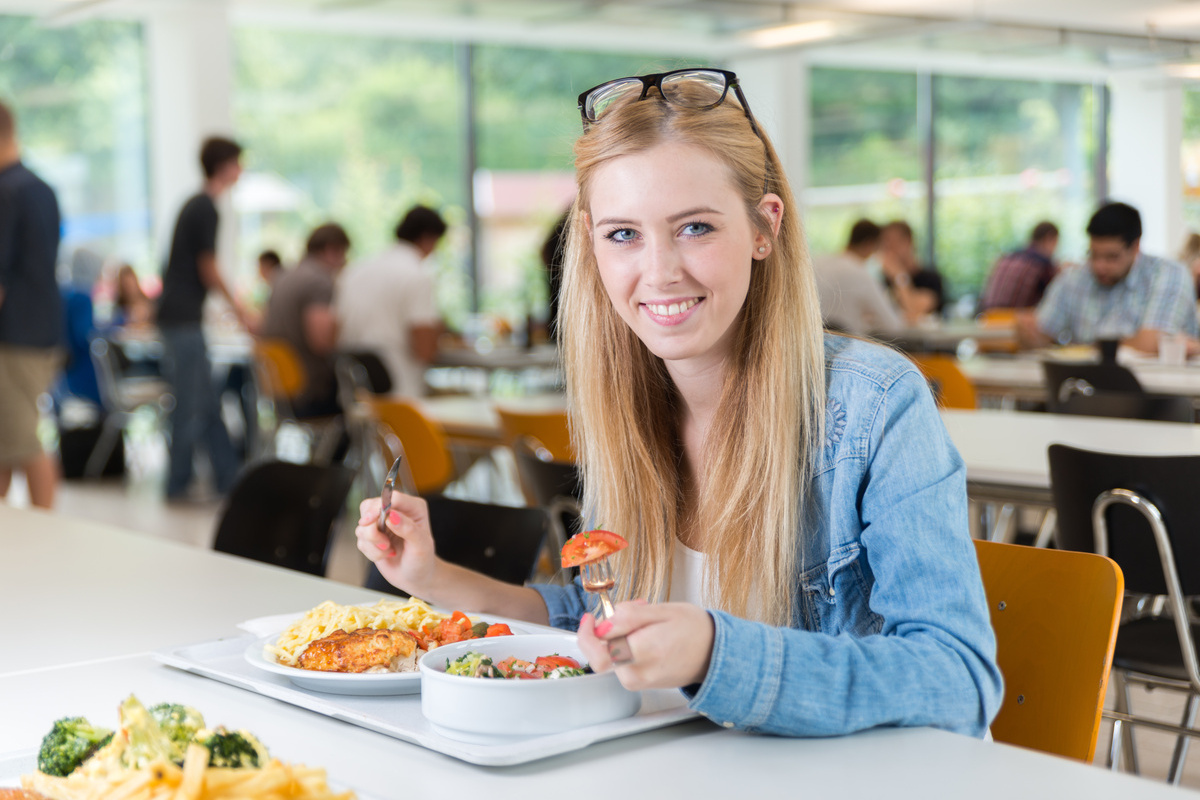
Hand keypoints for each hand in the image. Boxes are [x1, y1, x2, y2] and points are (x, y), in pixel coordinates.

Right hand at [355, 493, 439, 596]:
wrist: (416, 578)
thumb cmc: (423, 561)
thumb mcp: (421, 546)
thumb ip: (408, 529)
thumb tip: (392, 516)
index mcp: (413, 508)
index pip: (391, 497)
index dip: (379, 507)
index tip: (372, 520)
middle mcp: (396, 512)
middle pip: (370, 507)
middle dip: (372, 529)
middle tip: (384, 543)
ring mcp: (382, 523)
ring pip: (362, 526)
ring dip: (373, 544)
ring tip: (389, 551)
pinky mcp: (372, 536)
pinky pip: (360, 540)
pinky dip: (371, 551)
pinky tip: (385, 554)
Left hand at [577, 600, 714, 690]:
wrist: (714, 655)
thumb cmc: (693, 630)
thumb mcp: (663, 611)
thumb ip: (629, 617)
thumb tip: (603, 623)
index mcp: (644, 651)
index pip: (599, 649)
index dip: (588, 632)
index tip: (590, 617)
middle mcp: (638, 673)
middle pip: (601, 655)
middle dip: (607, 631)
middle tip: (626, 613)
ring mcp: (638, 682)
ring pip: (611, 657)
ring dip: (619, 636)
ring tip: (645, 621)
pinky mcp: (640, 684)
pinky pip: (621, 664)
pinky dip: (626, 646)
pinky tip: (645, 634)